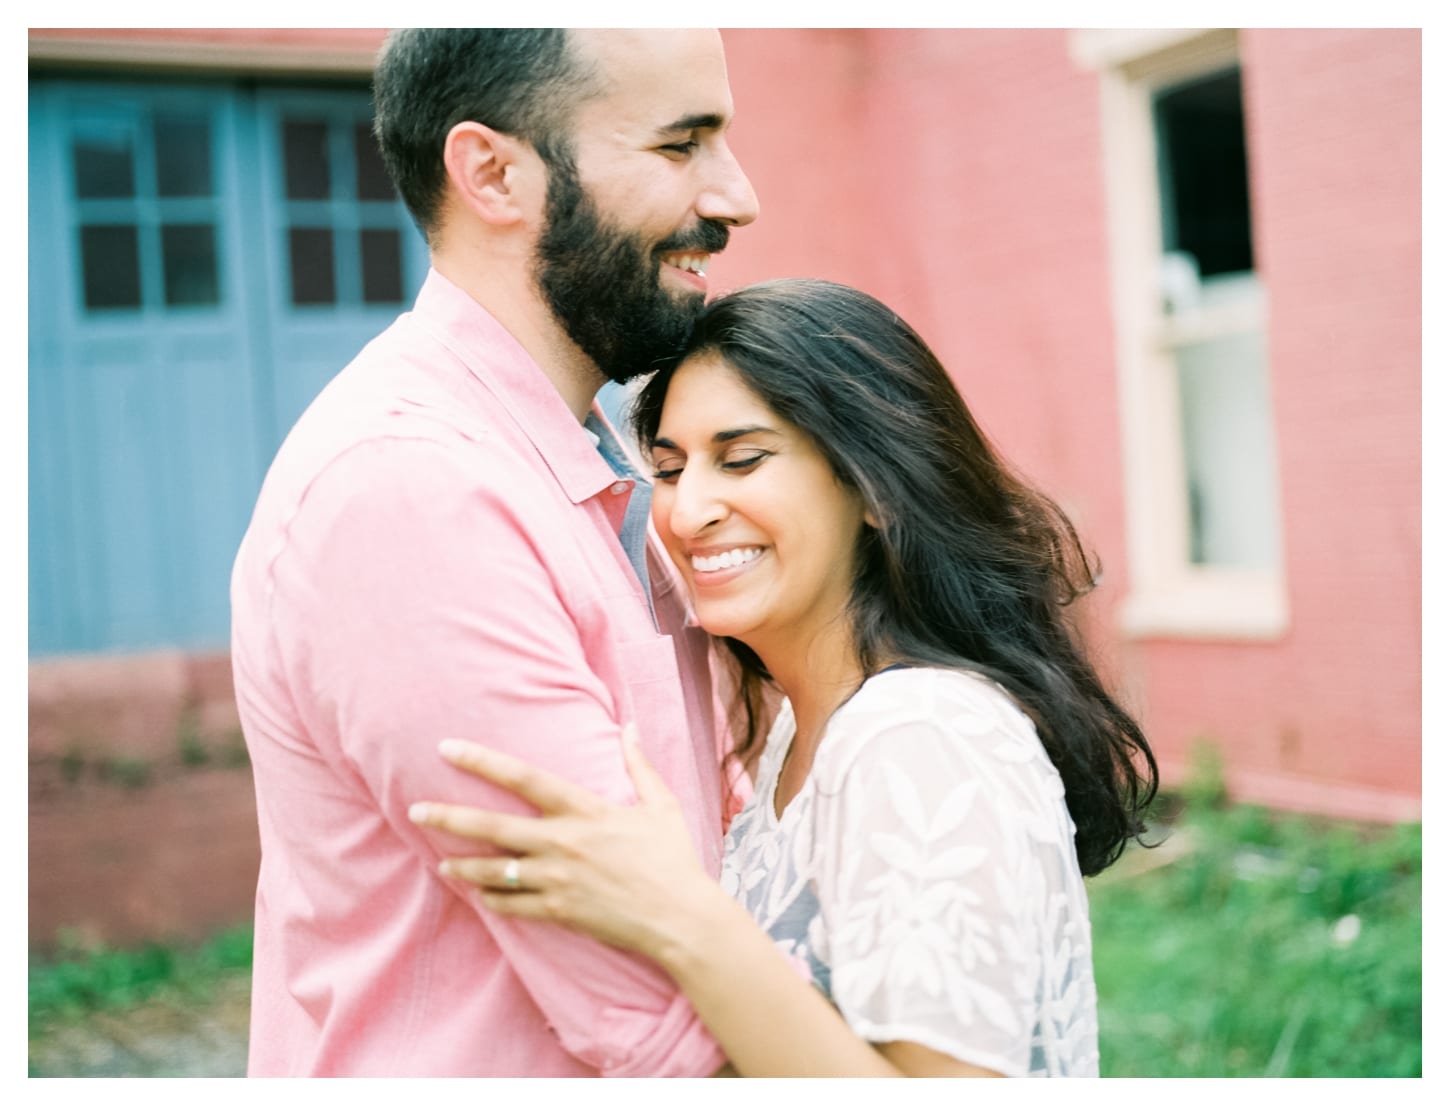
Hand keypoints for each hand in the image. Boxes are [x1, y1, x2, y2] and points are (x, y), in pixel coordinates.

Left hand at [408, 725, 725, 960]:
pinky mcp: (560, 911)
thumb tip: (630, 727)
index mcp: (585, 810)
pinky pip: (513, 906)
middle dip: (450, 817)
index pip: (524, 778)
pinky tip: (479, 895)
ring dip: (463, 865)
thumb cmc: (673, 859)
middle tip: (416, 810)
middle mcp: (564, 842)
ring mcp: (558, 880)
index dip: (483, 760)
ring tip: (441, 862)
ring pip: (495, 871)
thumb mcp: (661, 805)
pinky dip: (492, 900)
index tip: (448, 747)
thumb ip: (639, 764)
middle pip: (494, 826)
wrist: (680, 918)